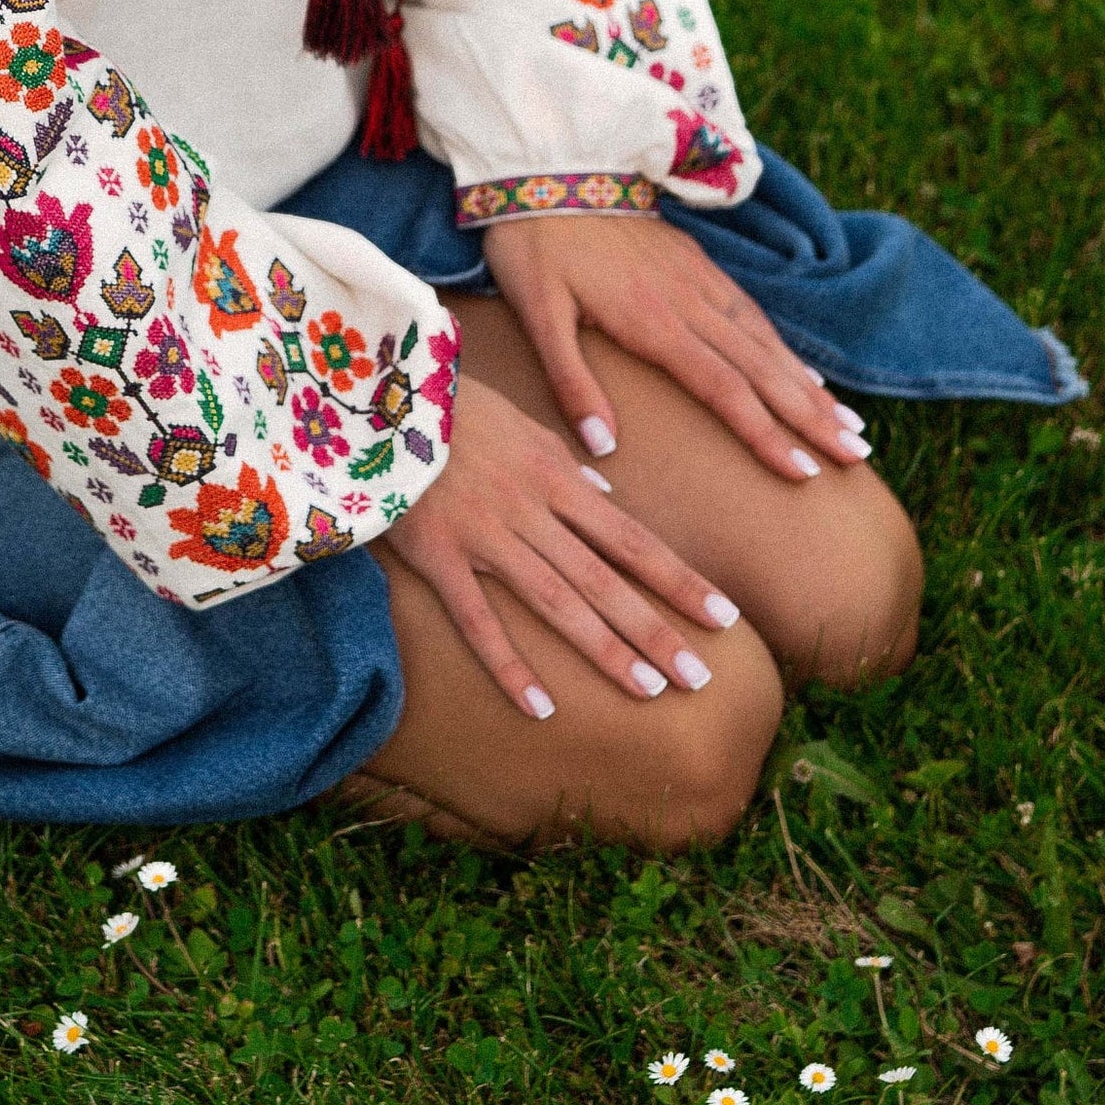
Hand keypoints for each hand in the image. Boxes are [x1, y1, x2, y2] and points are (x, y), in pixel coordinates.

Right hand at [382, 371, 740, 718]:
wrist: (379, 397)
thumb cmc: (454, 408)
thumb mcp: (522, 424)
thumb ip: (566, 463)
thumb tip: (608, 495)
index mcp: (555, 478)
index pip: (632, 538)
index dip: (679, 579)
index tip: (725, 617)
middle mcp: (531, 511)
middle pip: (605, 578)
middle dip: (656, 628)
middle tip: (701, 677)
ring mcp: (485, 536)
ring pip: (556, 601)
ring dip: (604, 648)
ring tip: (649, 690)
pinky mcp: (438, 556)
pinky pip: (477, 619)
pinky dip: (509, 664)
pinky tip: (541, 707)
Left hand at [482, 210, 869, 481]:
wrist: (547, 162)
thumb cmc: (534, 245)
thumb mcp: (537, 314)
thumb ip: (572, 381)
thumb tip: (604, 448)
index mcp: (652, 322)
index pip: (724, 389)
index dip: (766, 434)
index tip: (802, 473)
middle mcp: (688, 301)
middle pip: (762, 369)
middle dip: (811, 417)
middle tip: (856, 456)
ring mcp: (697, 277)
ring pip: (766, 340)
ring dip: (810, 385)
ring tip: (849, 424)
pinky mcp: (695, 258)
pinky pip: (751, 309)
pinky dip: (784, 345)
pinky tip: (803, 370)